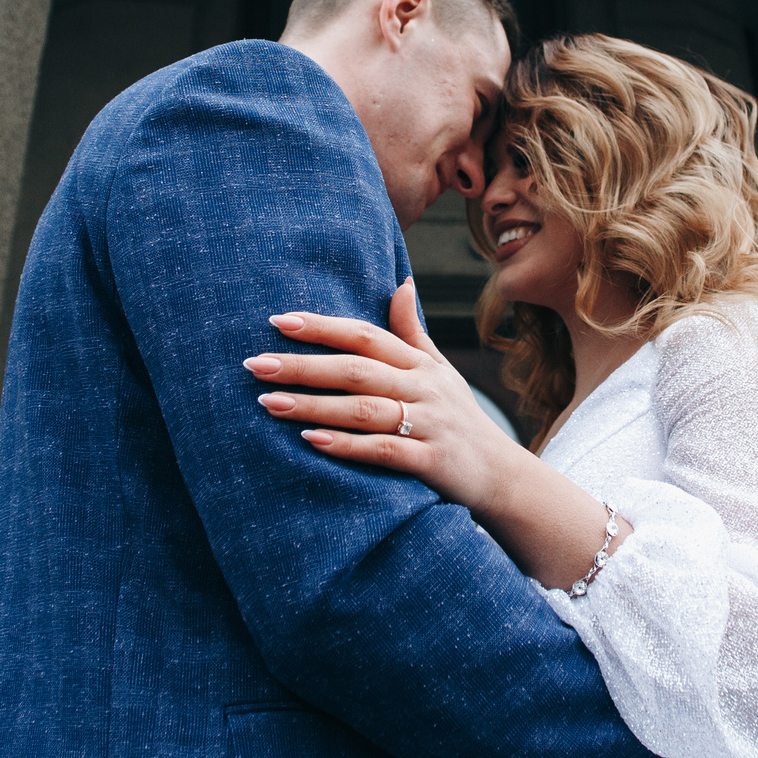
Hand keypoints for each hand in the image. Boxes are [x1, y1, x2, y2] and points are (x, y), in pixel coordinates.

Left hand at [245, 281, 527, 511]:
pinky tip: (311, 442)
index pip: (366, 336)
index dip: (323, 327)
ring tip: (269, 403)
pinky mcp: (431, 461)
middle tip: (256, 364)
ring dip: (314, 406)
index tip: (278, 321)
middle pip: (357, 370)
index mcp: (420, 364)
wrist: (502, 475)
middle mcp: (423, 388)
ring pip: (364, 409)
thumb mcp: (441, 372)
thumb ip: (413, 332)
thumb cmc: (460, 419)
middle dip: (304, 366)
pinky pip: (384, 451)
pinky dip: (347, 445)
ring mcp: (428, 424)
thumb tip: (400, 283)